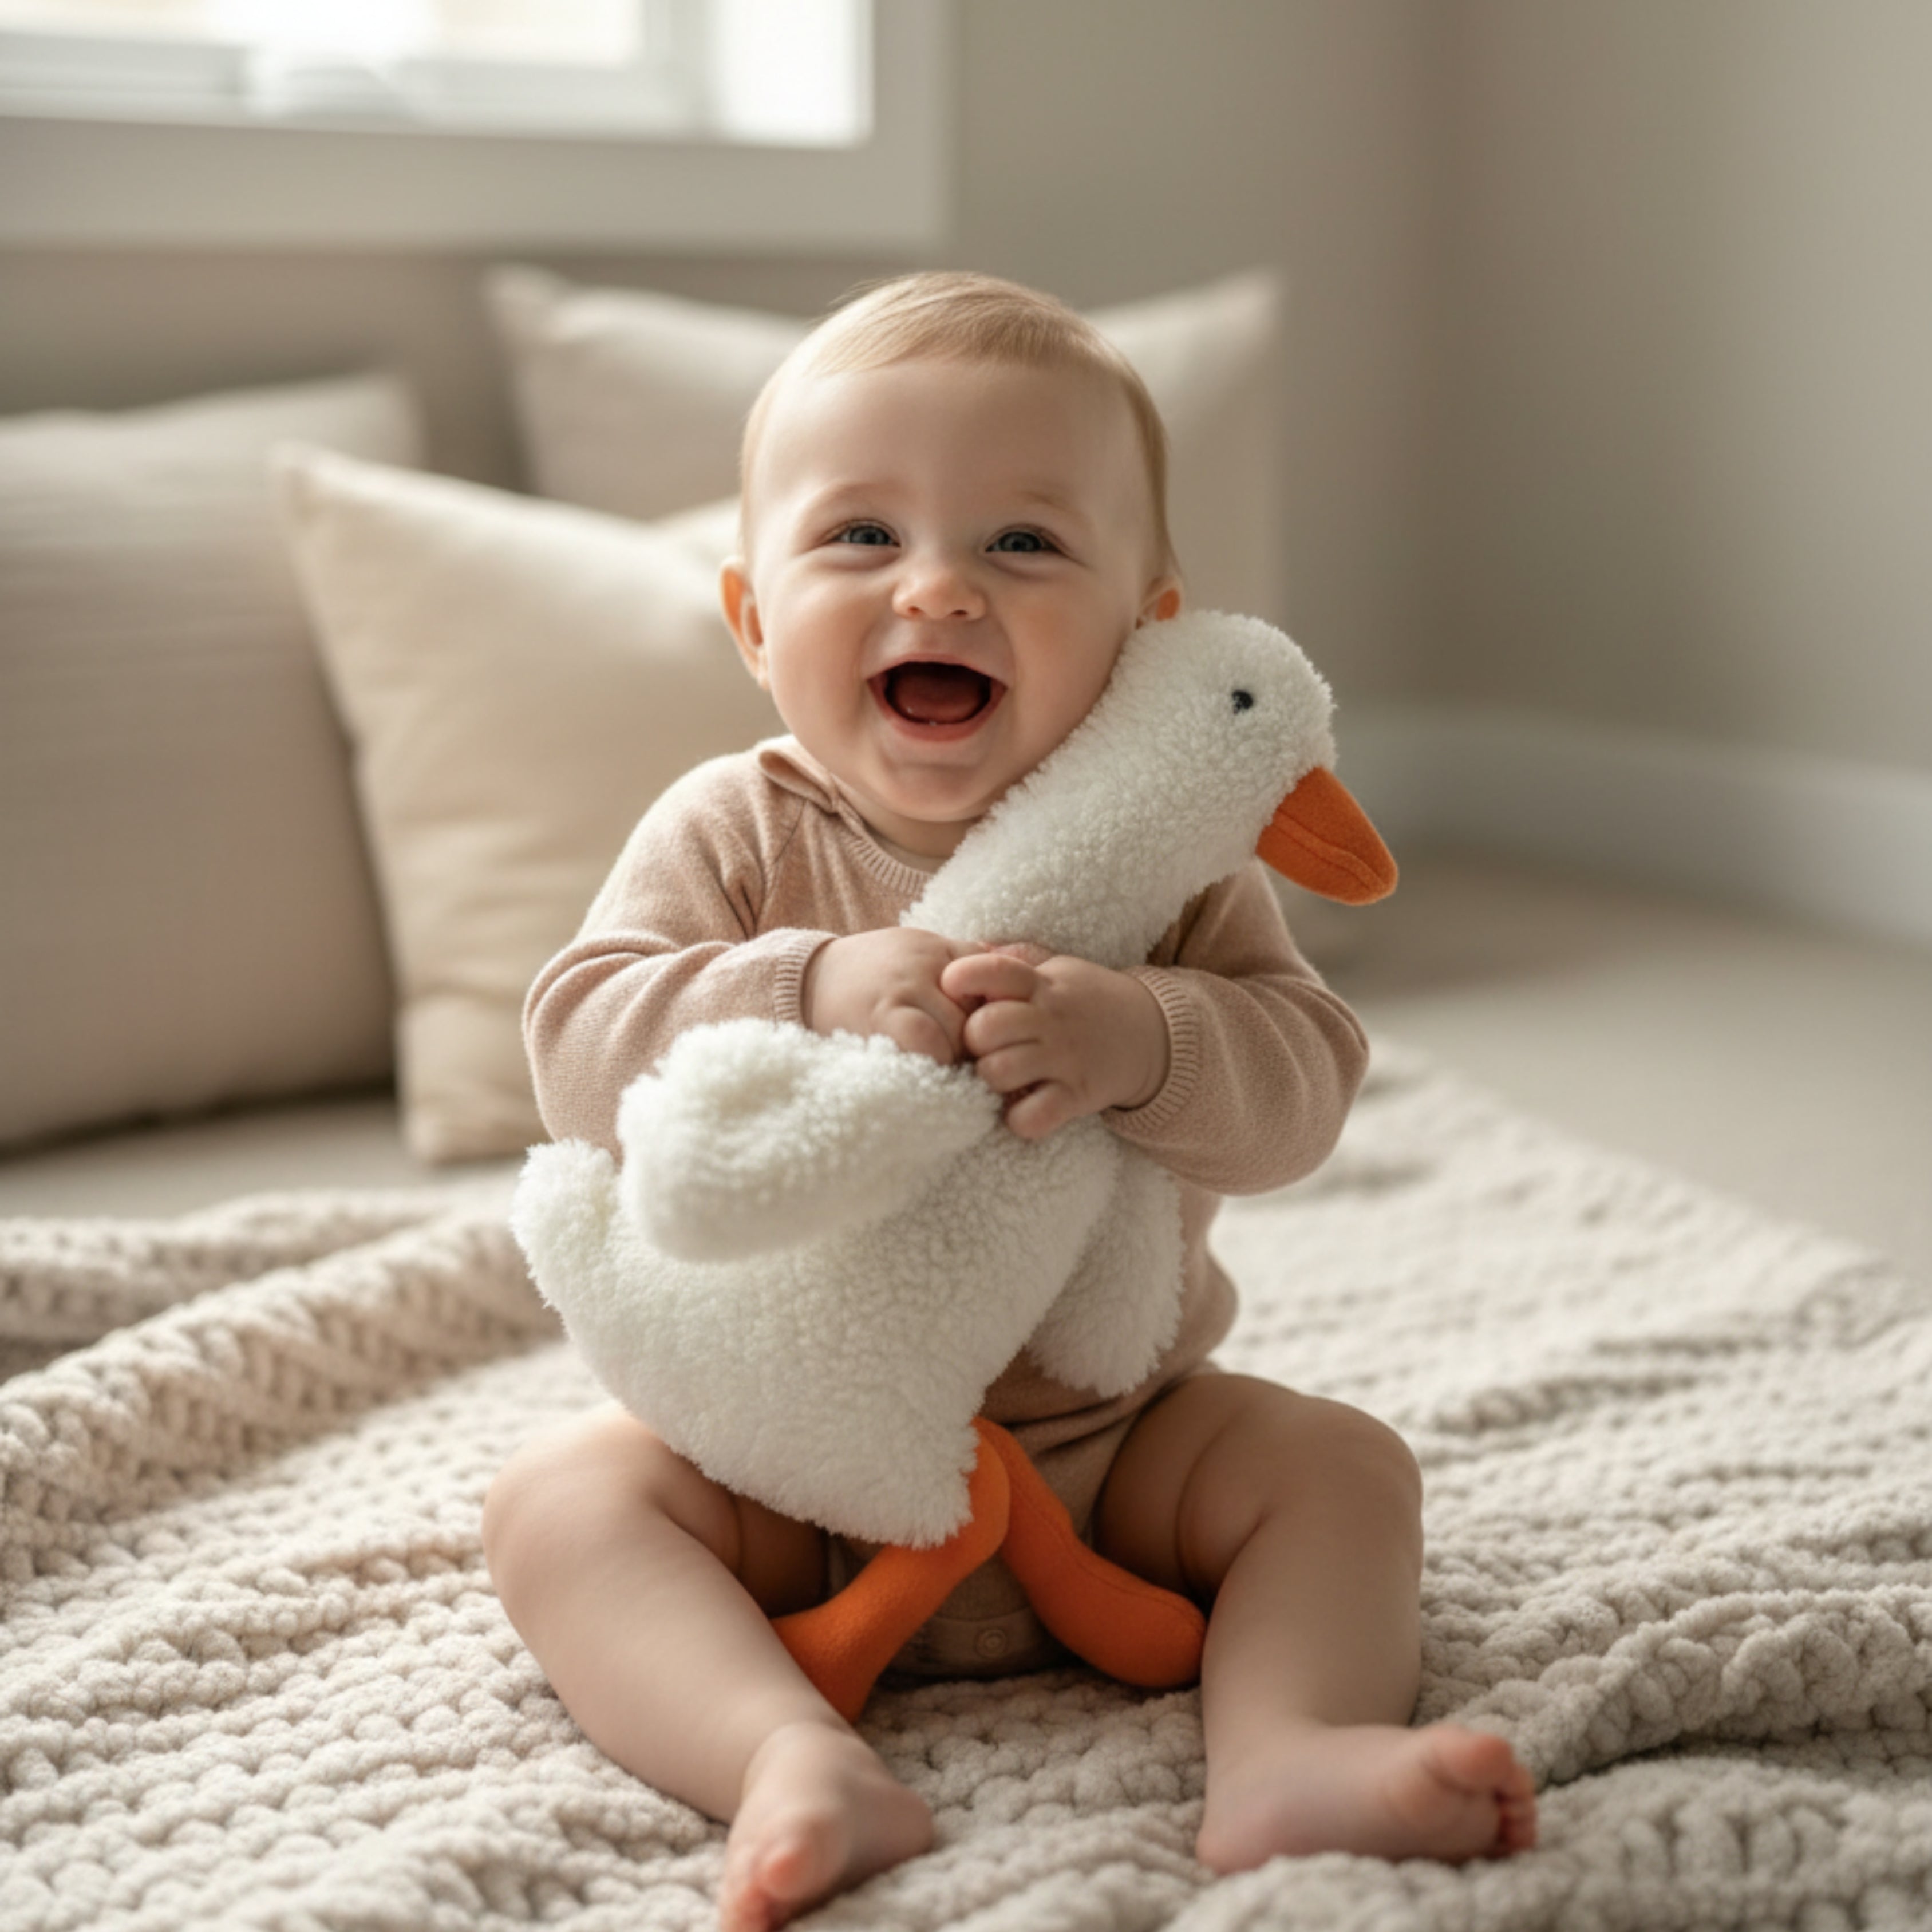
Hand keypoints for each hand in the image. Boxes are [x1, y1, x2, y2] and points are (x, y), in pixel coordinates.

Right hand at [802, 928, 979, 1064]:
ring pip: (958, 1030)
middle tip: (966, 1061)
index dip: (995, 1012)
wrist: (809, 978)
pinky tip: (924, 1071)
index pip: (993, 978)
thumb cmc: (872, 973)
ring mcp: (905, 988)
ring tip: (942, 1069)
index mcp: (939, 948)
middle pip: (979, 1010)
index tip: (988, 1034)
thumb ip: (960, 962)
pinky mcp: (882, 1016)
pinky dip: (933, 1061)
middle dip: (978, 1042)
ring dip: (956, 1058)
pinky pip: (926, 1042)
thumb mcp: (918, 952)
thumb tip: (1016, 974)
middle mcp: (927, 963)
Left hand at [941, 944, 1170, 1138]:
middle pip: (984, 1028)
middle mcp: (1052, 1019)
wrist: (1153, 1035)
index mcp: (1042, 984)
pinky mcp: (1078, 1096)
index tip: (954, 990)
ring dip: (990, 1079)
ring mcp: (1065, 1059)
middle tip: (984, 1047)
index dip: (961, 978)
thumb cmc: (1088, 1002)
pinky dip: (1019, 1119)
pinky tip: (1022, 1107)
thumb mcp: (1059, 971)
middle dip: (971, 1041)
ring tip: (1002, 1076)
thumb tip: (971, 948)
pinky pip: (1033, 1117)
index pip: (993, 969)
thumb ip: (1018, 961)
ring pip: (999, 1072)